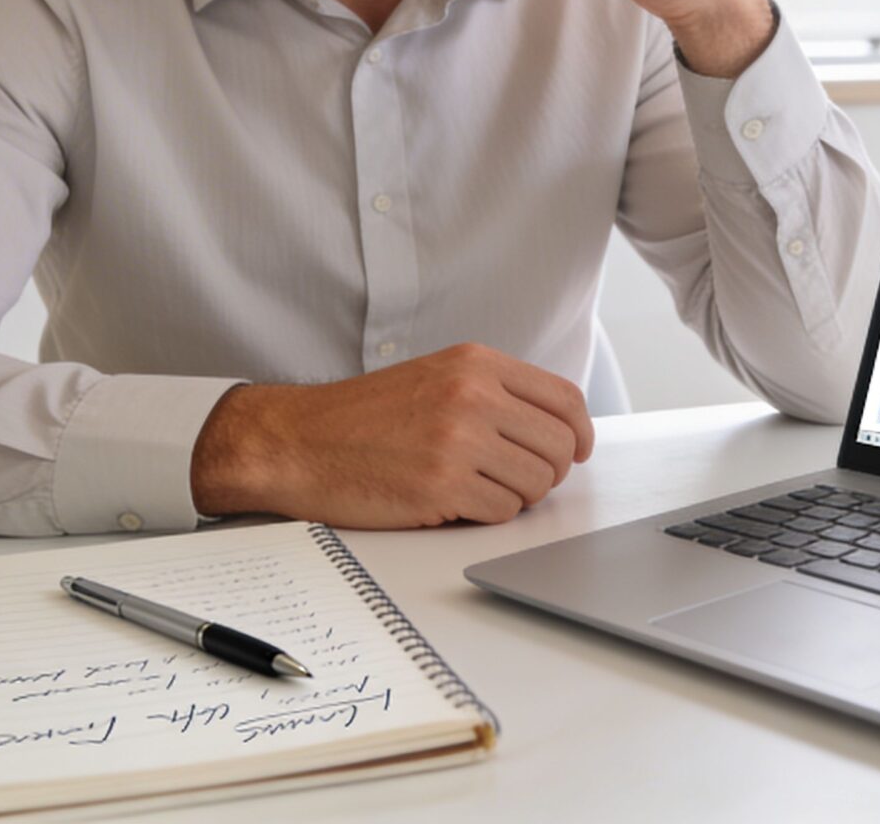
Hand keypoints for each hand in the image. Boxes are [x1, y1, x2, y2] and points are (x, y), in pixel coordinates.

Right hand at [188, 342, 595, 527]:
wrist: (299, 442)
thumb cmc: (363, 418)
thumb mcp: (435, 377)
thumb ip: (493, 391)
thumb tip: (555, 426)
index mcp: (475, 364)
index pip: (565, 399)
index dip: (580, 433)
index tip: (577, 451)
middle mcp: (472, 396)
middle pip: (559, 446)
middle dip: (549, 471)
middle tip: (522, 479)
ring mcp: (459, 441)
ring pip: (537, 483)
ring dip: (517, 496)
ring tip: (478, 488)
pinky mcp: (443, 485)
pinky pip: (502, 511)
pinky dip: (488, 514)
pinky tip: (456, 501)